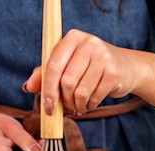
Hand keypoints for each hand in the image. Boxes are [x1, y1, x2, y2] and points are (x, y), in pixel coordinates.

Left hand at [23, 29, 154, 114]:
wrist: (127, 68)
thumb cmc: (91, 67)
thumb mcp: (67, 66)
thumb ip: (45, 74)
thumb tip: (28, 86)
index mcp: (72, 38)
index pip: (53, 65)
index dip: (47, 89)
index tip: (48, 106)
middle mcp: (89, 43)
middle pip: (66, 81)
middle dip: (65, 100)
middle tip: (67, 108)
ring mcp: (103, 56)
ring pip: (80, 91)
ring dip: (77, 105)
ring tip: (79, 106)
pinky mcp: (114, 71)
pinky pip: (94, 97)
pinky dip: (89, 106)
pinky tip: (90, 103)